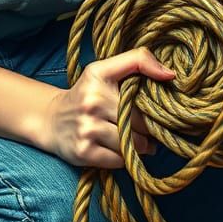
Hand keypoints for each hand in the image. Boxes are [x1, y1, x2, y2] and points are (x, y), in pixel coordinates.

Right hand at [44, 47, 173, 168]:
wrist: (51, 120)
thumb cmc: (86, 95)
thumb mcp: (104, 71)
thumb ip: (136, 61)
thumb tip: (170, 74)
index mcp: (99, 75)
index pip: (138, 67)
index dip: (155, 83)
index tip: (167, 92)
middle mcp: (92, 101)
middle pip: (141, 118)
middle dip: (150, 125)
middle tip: (149, 127)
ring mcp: (87, 128)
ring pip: (133, 142)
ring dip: (140, 145)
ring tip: (137, 140)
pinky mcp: (84, 152)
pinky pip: (120, 160)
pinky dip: (124, 157)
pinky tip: (119, 150)